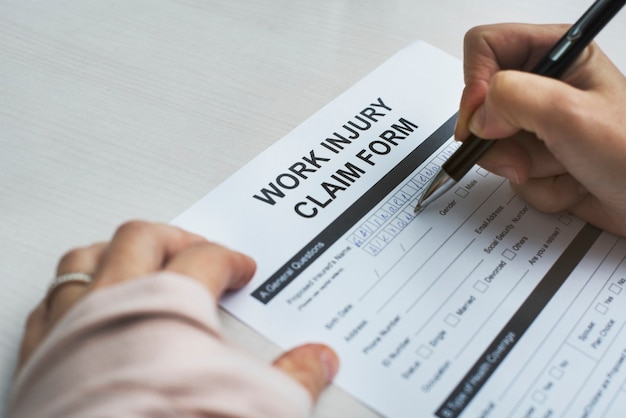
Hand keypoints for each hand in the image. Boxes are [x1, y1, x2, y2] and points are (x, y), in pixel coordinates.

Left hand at [18, 221, 338, 401]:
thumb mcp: (258, 403)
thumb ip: (296, 376)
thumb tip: (320, 361)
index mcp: (170, 302)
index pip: (206, 259)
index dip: (230, 259)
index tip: (241, 268)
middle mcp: (114, 303)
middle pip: (142, 238)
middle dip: (176, 237)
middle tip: (197, 247)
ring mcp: (70, 328)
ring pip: (87, 259)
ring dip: (115, 252)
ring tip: (136, 257)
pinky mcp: (40, 360)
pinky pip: (49, 304)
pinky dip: (71, 295)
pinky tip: (82, 305)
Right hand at [454, 23, 625, 235]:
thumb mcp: (571, 115)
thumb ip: (514, 98)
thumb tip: (478, 116)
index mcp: (557, 54)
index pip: (485, 46)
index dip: (476, 82)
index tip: (484, 118)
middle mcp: (545, 86)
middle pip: (482, 104)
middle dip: (501, 139)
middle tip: (526, 155)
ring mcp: (540, 124)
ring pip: (494, 144)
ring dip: (525, 167)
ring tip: (564, 168)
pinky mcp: (540, 157)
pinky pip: (512, 172)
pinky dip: (538, 187)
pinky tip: (570, 183)